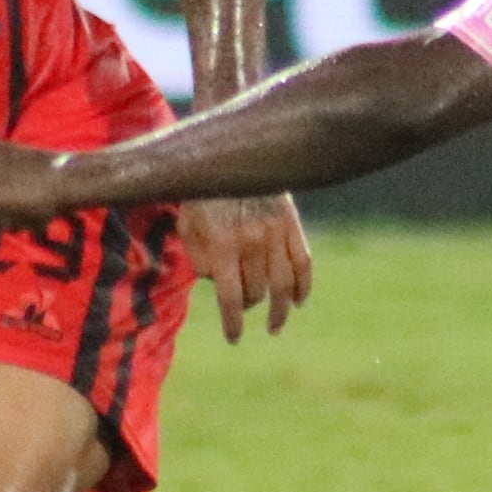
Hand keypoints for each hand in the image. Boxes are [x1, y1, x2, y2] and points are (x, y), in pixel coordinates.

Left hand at [179, 194, 312, 339]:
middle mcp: (252, 242)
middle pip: (257, 292)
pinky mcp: (292, 223)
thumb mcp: (187, 224)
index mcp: (223, 244)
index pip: (230, 298)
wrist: (232, 153)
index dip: (233, 323)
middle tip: (244, 307)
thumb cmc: (203, 191)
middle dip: (249, 306)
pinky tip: (299, 302)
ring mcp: (276, 233)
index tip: (234, 338)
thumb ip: (198, 256)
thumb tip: (215, 282)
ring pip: (283, 284)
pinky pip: (304, 262)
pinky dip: (303, 286)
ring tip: (275, 326)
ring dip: (280, 310)